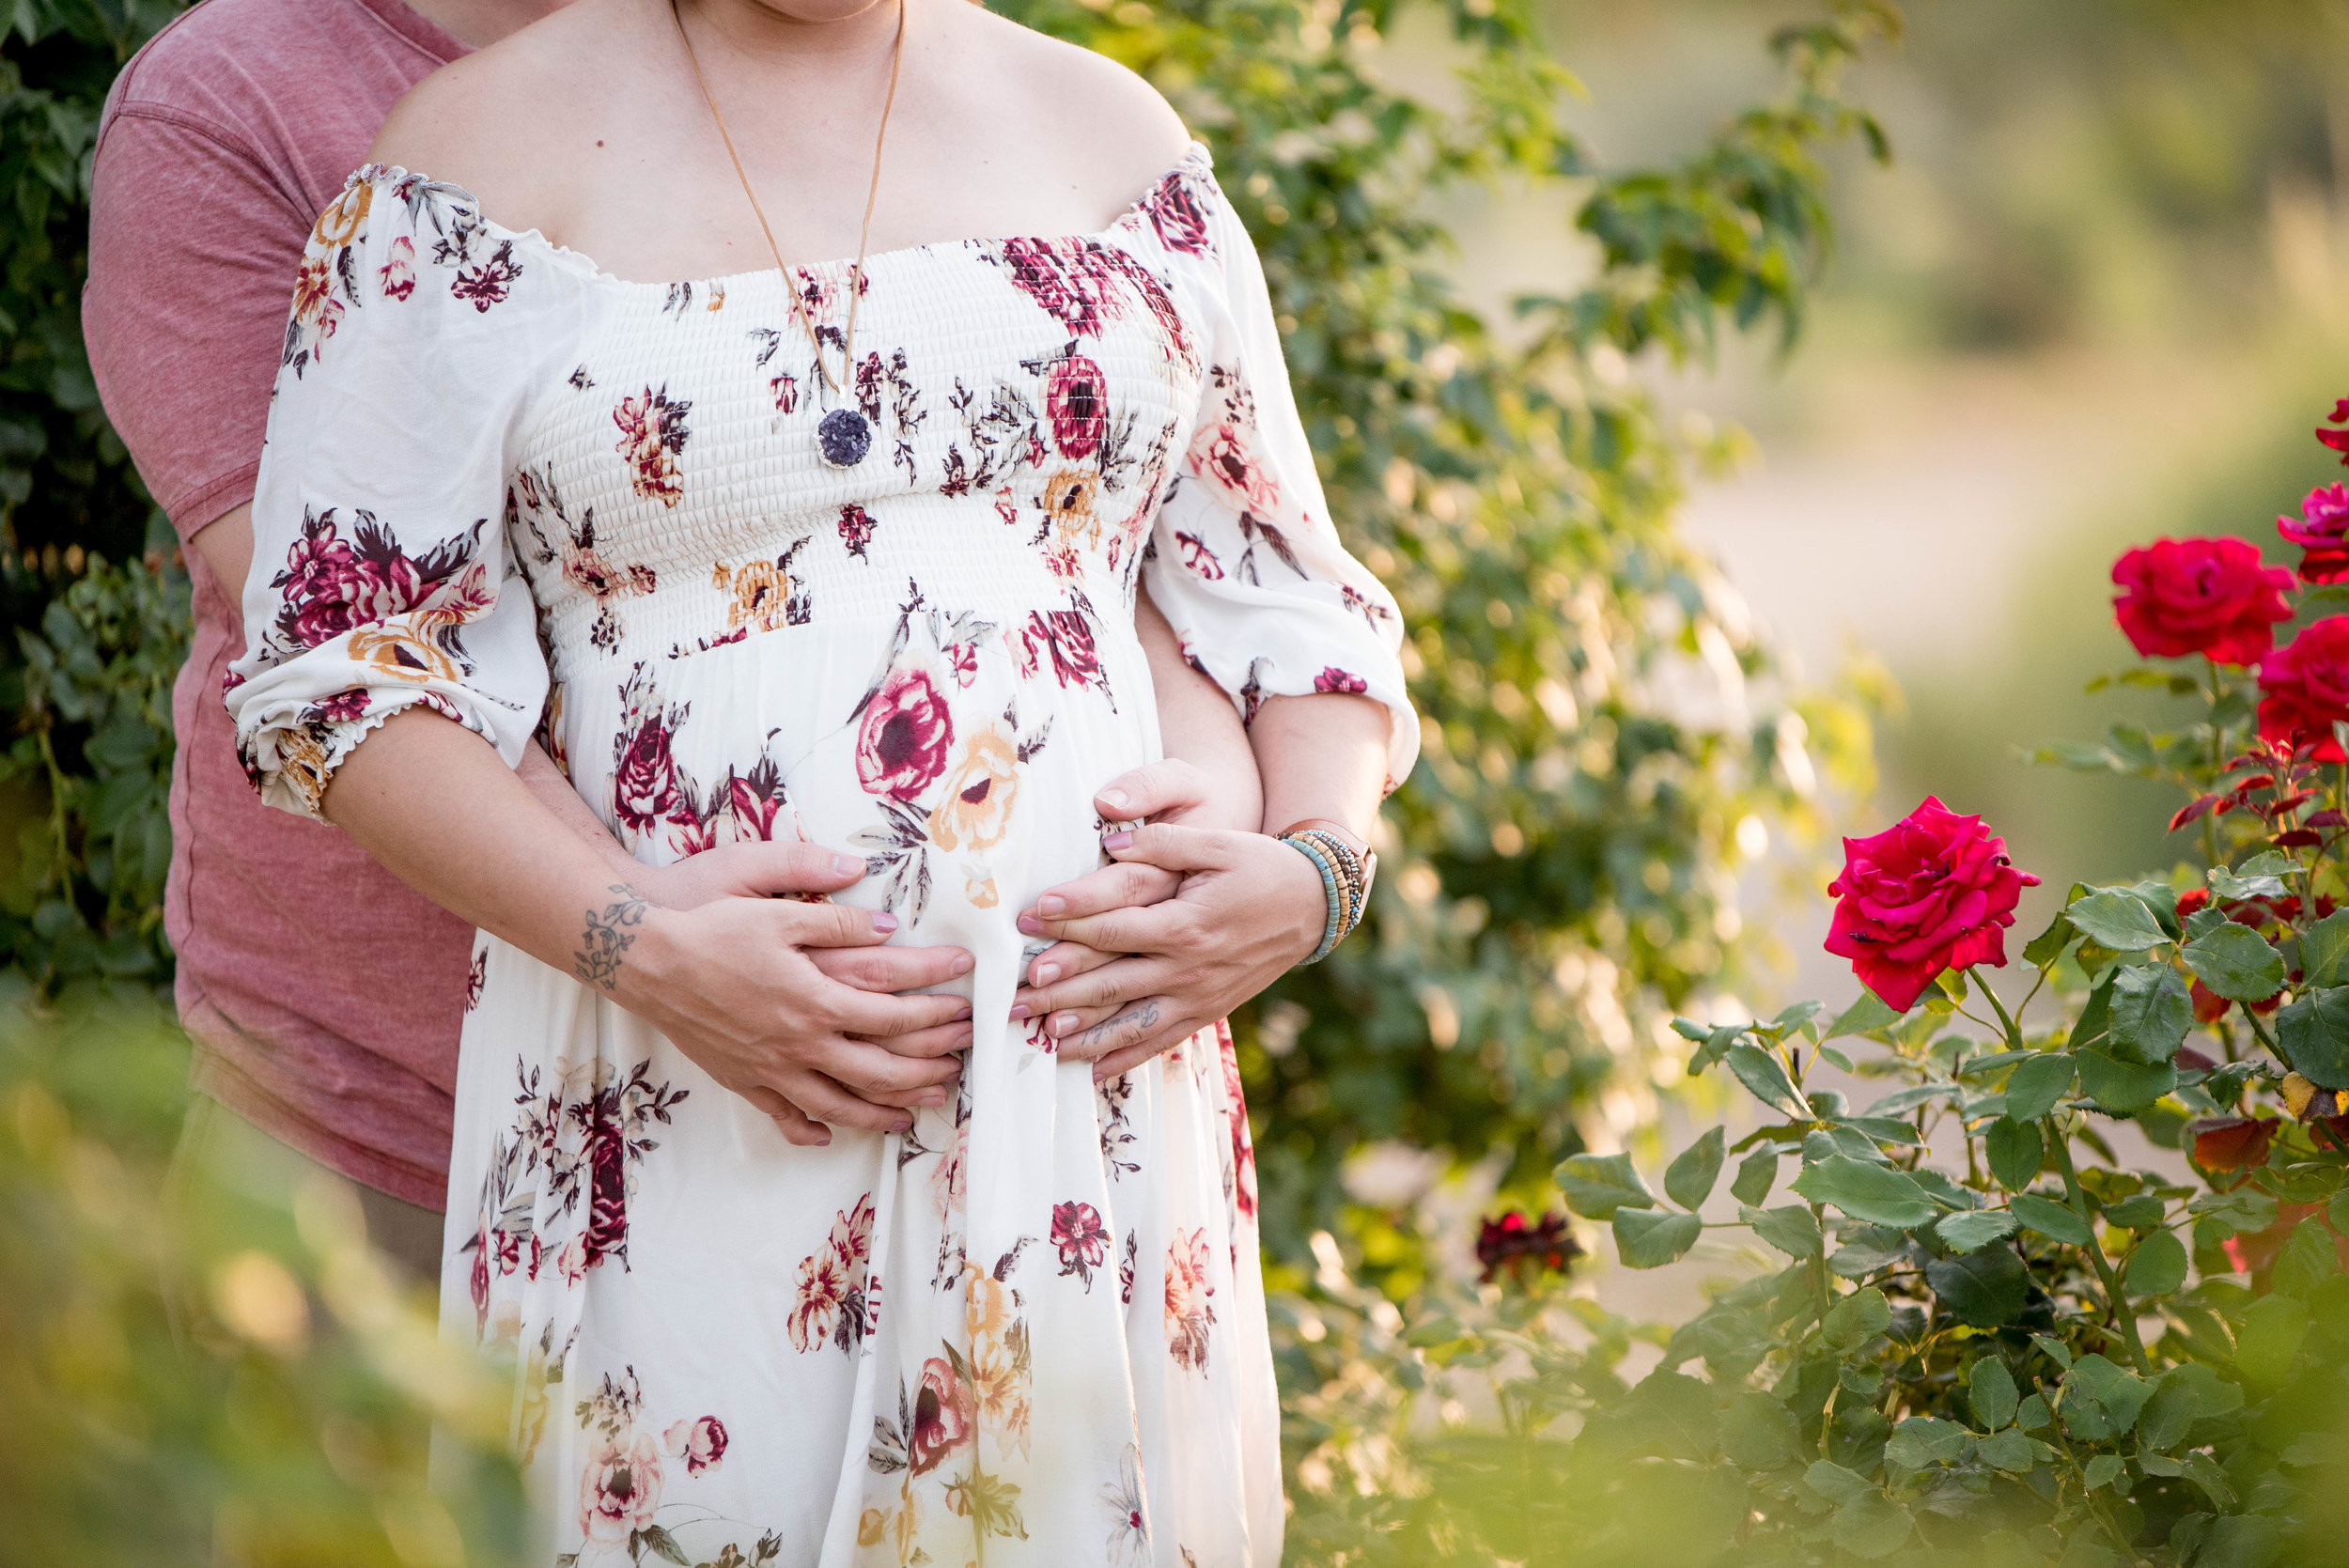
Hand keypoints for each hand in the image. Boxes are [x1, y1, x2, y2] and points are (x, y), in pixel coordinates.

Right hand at [612, 843, 974, 1147]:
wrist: (641, 957)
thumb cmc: (708, 922)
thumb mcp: (776, 903)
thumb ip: (836, 916)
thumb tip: (888, 926)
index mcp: (814, 996)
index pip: (893, 1009)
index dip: (936, 1002)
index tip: (967, 994)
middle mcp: (798, 1041)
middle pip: (879, 1068)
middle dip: (928, 1065)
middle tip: (961, 1059)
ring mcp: (770, 1067)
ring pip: (841, 1103)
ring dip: (887, 1109)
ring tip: (920, 1108)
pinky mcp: (741, 1078)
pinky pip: (784, 1115)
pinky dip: (812, 1128)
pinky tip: (832, 1134)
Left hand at [1012, 822, 1326, 1080]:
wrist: (1314, 906)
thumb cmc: (1261, 866)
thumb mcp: (1217, 842)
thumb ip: (1161, 843)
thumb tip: (1108, 843)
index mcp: (1187, 923)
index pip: (1114, 925)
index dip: (1068, 922)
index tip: (1028, 918)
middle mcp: (1189, 967)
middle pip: (1109, 982)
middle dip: (1057, 991)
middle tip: (1010, 995)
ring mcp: (1197, 997)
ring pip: (1128, 1022)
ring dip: (1080, 1033)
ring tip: (1036, 1037)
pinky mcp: (1206, 1012)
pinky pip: (1158, 1042)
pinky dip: (1122, 1059)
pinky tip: (1087, 1069)